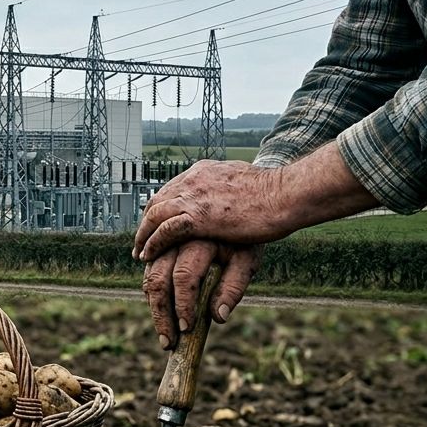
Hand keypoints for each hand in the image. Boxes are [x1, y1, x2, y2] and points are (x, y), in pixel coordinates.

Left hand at [132, 160, 289, 260]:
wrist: (286, 193)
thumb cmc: (276, 192)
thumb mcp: (245, 182)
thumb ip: (230, 187)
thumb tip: (233, 194)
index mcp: (204, 171)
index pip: (171, 189)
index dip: (160, 207)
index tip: (155, 222)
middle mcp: (193, 180)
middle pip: (157, 201)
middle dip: (146, 222)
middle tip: (141, 241)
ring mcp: (194, 196)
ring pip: (154, 216)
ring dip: (144, 236)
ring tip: (139, 253)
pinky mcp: (198, 216)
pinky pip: (164, 231)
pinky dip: (153, 244)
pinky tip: (147, 255)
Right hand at [142, 240, 262, 349]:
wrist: (233, 212)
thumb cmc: (242, 240)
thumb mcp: (246, 260)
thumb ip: (233, 287)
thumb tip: (219, 318)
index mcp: (200, 240)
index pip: (184, 276)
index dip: (183, 304)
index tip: (187, 329)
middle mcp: (175, 239)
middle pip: (158, 280)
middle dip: (161, 314)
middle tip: (168, 342)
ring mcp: (162, 242)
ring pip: (149, 278)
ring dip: (154, 309)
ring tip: (164, 334)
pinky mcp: (157, 246)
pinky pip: (148, 273)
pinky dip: (152, 295)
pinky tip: (162, 312)